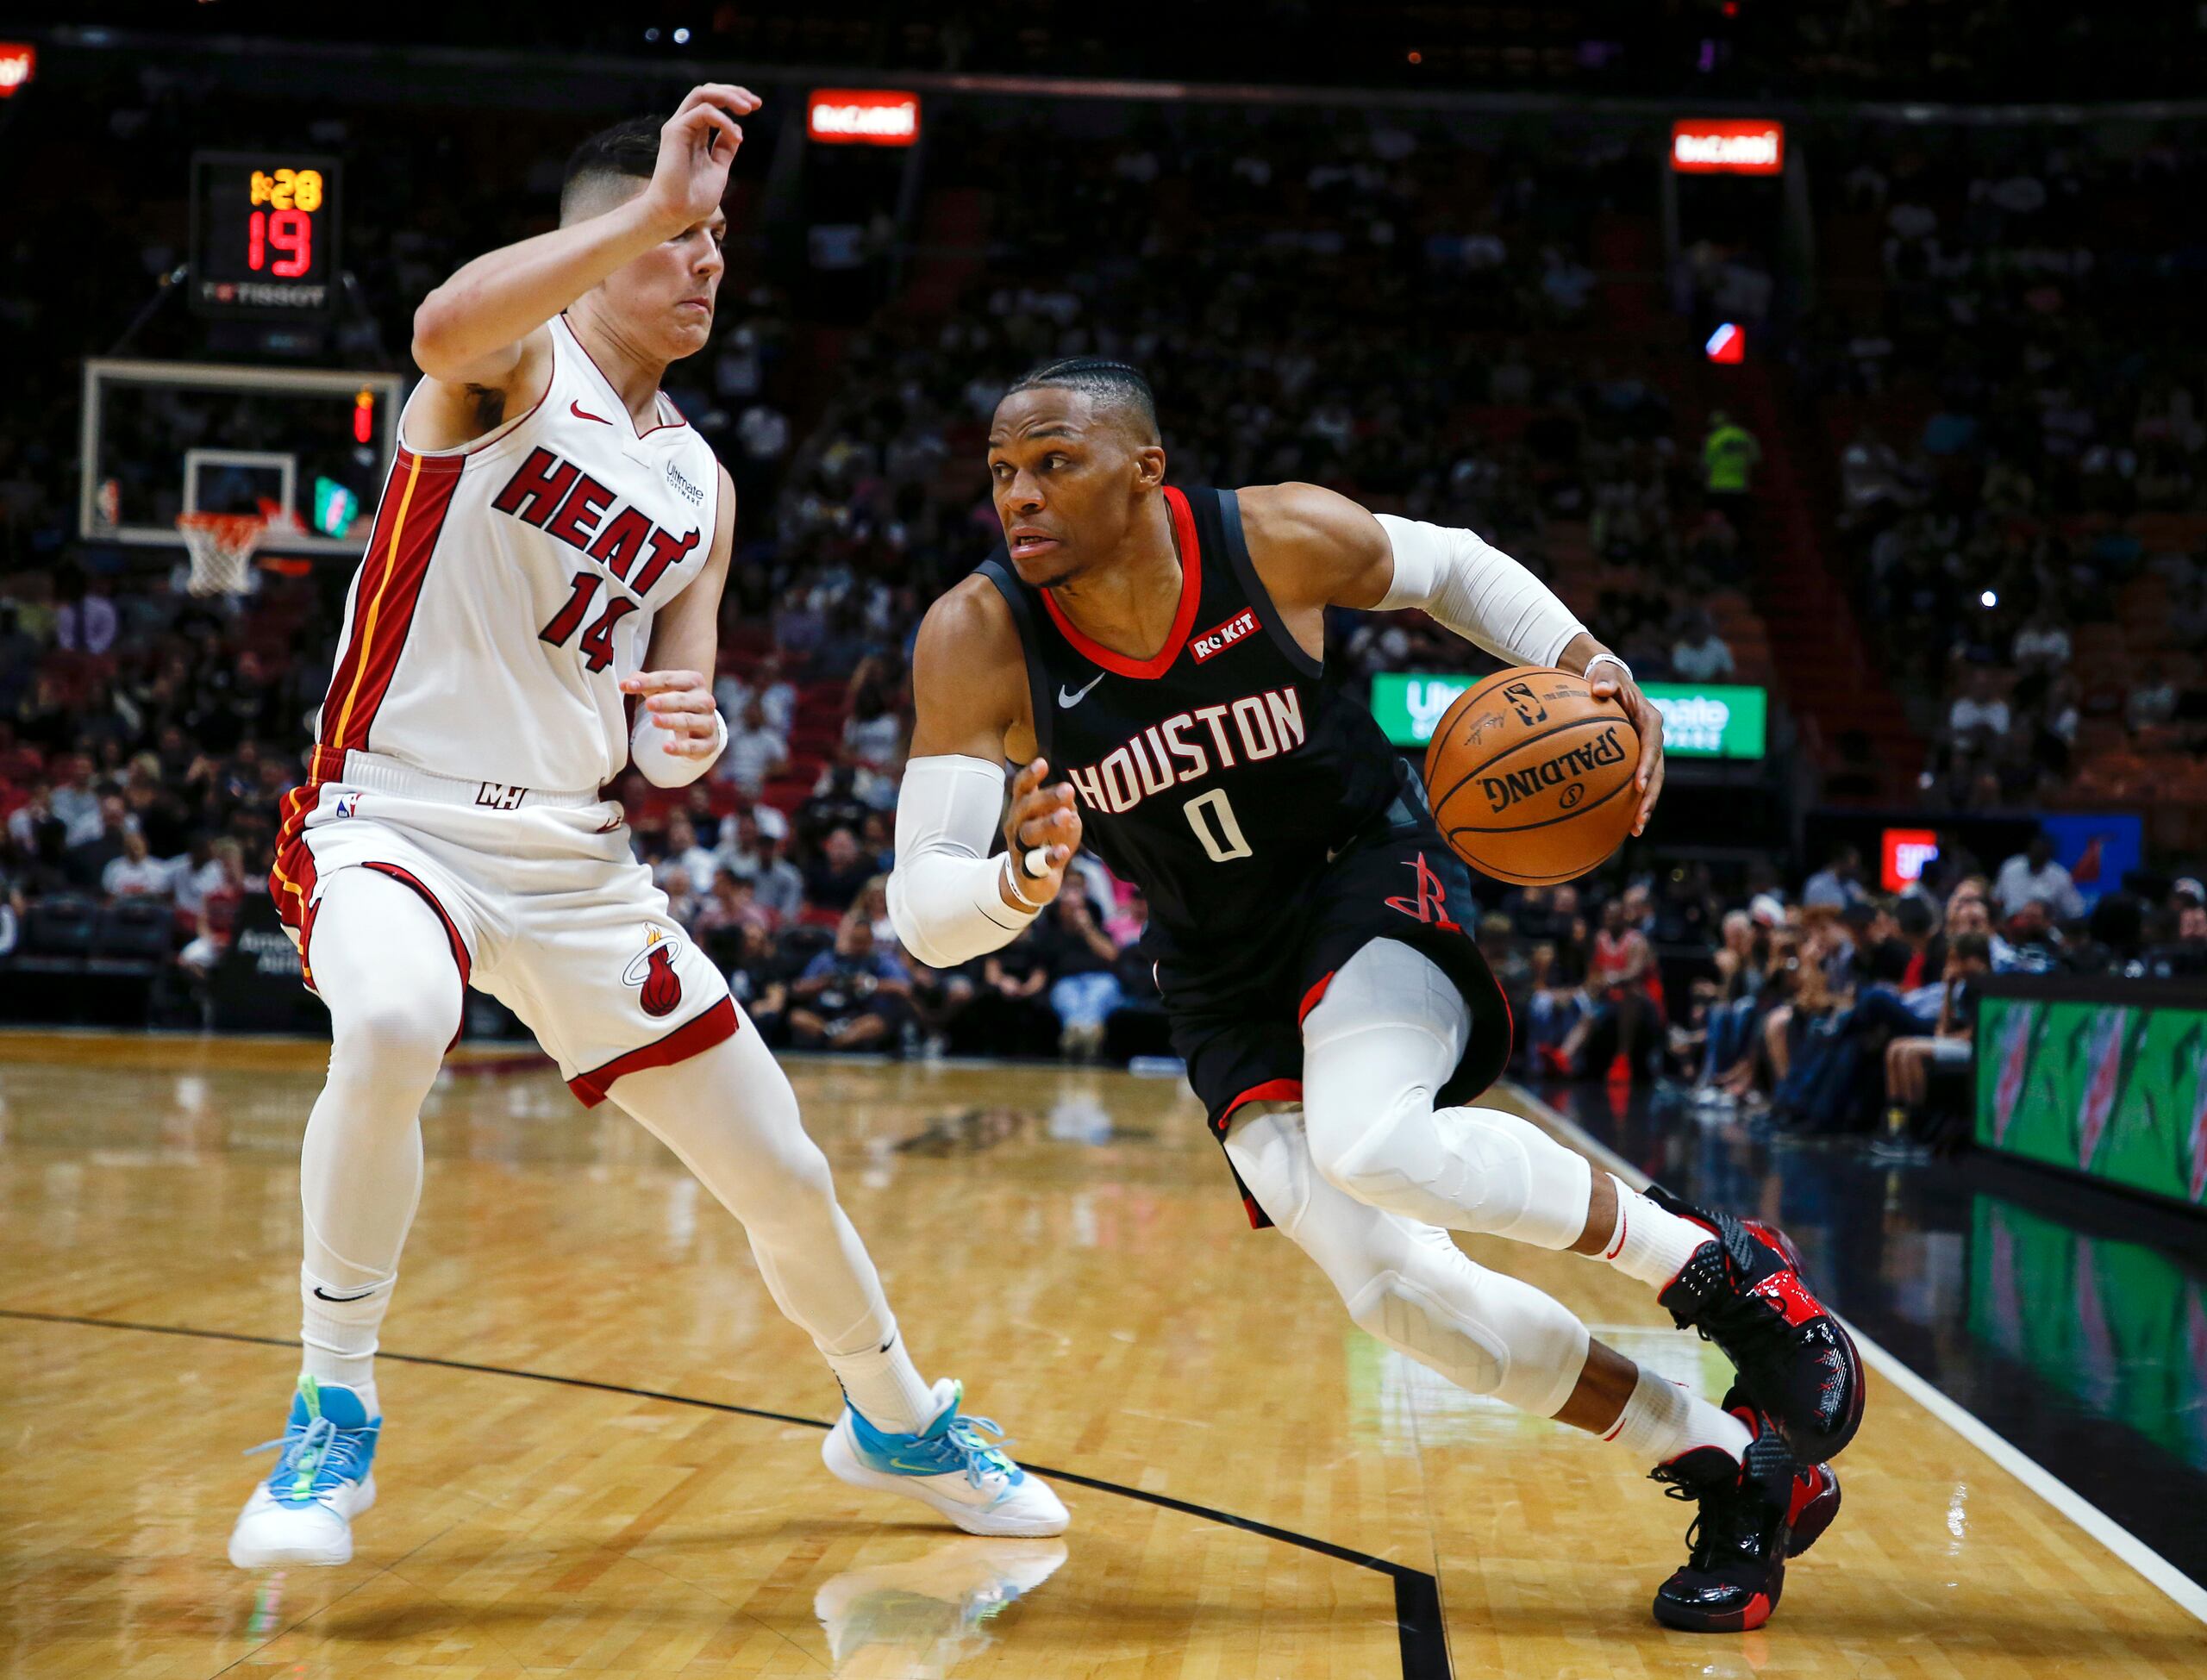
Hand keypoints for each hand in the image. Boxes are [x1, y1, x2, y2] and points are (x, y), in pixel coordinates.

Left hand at [621, 669, 720, 758]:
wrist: (703, 726)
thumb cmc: (679, 704)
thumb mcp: (663, 690)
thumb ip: (645, 684)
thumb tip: (624, 684)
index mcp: (694, 682)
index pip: (670, 679)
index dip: (649, 682)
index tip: (628, 686)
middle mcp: (704, 700)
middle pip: (683, 700)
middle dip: (665, 701)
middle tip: (648, 704)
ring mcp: (708, 723)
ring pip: (689, 721)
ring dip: (672, 721)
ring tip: (655, 720)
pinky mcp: (708, 744)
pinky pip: (694, 746)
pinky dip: (681, 747)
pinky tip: (666, 747)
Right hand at [642, 85, 761, 234]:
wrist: (676, 214)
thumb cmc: (693, 199)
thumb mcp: (719, 169)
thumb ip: (725, 149)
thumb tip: (737, 131)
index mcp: (695, 133)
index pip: (713, 103)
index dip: (734, 99)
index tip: (757, 106)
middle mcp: (685, 126)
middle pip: (708, 92)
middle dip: (734, 92)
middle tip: (756, 103)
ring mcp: (679, 127)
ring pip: (702, 93)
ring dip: (728, 97)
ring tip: (748, 109)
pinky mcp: (675, 132)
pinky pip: (703, 112)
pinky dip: (723, 121)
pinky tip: (736, 137)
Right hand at [1001, 758, 1080, 909]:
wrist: (1031, 883)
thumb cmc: (1047, 842)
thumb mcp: (1059, 819)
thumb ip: (1064, 805)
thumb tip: (1069, 794)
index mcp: (1023, 809)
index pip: (1022, 788)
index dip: (1030, 775)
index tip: (1042, 762)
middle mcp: (1017, 826)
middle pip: (1026, 808)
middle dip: (1046, 797)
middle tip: (1068, 789)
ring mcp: (1019, 849)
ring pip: (1028, 834)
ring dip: (1047, 824)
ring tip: (1064, 816)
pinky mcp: (1026, 872)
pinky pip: (1036, 864)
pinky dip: (1050, 856)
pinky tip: (1062, 851)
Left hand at [1587, 664, 1665, 836]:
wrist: (1608, 681)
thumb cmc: (1605, 678)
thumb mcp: (1605, 674)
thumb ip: (1604, 679)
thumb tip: (1600, 688)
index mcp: (1650, 720)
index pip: (1652, 745)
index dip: (1648, 765)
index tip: (1639, 784)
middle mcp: (1652, 739)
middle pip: (1658, 772)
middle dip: (1650, 797)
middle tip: (1640, 819)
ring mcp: (1646, 751)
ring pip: (1651, 783)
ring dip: (1645, 806)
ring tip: (1635, 830)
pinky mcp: (1636, 760)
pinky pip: (1636, 784)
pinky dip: (1631, 803)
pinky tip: (1620, 825)